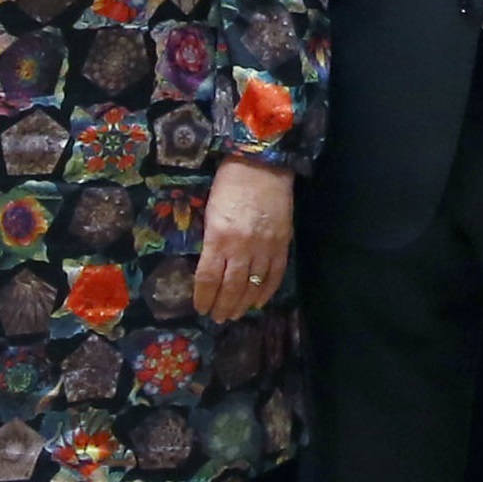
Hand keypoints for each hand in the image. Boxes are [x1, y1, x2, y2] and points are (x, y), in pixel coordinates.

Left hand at [192, 158, 295, 320]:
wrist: (263, 164)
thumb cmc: (229, 182)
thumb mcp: (210, 211)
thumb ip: (211, 240)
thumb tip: (210, 266)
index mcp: (219, 237)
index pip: (208, 277)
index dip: (203, 297)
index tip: (200, 308)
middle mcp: (242, 247)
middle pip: (230, 287)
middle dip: (222, 306)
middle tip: (217, 317)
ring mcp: (265, 247)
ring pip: (253, 285)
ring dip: (243, 304)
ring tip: (235, 314)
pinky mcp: (282, 243)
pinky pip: (275, 275)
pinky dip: (266, 291)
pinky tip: (258, 301)